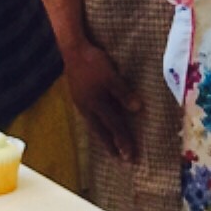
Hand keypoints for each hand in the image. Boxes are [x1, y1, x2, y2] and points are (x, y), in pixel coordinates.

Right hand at [61, 39, 139, 160]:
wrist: (72, 50)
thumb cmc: (93, 62)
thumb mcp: (111, 76)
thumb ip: (123, 93)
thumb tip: (137, 109)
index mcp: (96, 104)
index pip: (114, 126)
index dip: (123, 141)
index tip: (130, 156)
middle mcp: (87, 108)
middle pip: (102, 132)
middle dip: (112, 146)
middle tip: (120, 160)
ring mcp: (81, 104)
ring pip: (94, 126)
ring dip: (103, 139)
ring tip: (110, 149)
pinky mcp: (78, 98)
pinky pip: (90, 119)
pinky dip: (97, 128)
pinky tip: (99, 127)